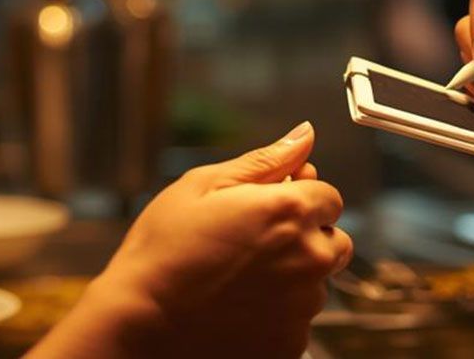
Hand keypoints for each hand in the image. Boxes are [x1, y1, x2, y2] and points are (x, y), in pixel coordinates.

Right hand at [89, 122, 352, 357]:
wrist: (139, 324)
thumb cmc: (163, 252)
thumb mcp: (205, 185)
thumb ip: (266, 160)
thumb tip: (304, 135)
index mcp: (290, 212)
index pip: (329, 196)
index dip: (299, 198)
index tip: (270, 208)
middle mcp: (308, 260)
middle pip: (333, 240)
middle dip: (306, 237)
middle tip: (256, 243)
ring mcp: (302, 307)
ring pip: (317, 283)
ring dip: (293, 276)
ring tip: (239, 279)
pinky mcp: (291, 344)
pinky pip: (298, 320)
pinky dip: (278, 313)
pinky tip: (239, 307)